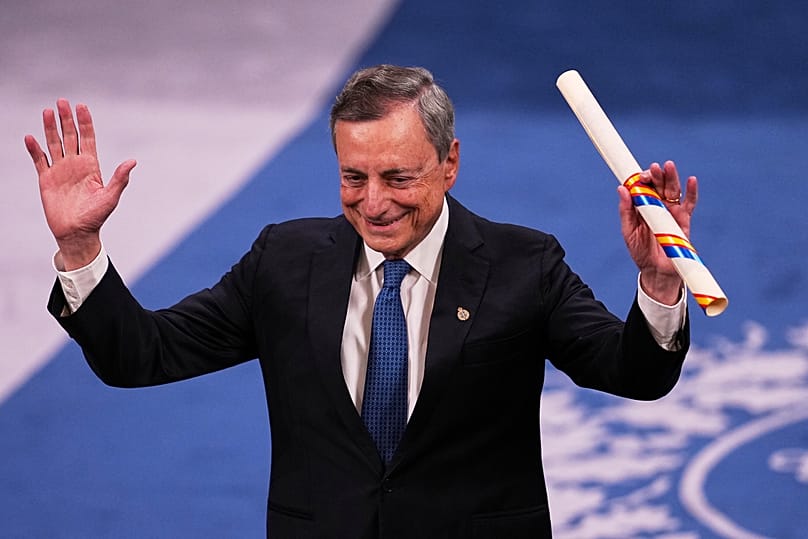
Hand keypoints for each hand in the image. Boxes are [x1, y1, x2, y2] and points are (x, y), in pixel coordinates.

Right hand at [25, 99, 135, 269]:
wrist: (77, 233)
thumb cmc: (96, 216)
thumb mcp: (111, 196)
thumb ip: (120, 178)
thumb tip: (133, 162)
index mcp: (91, 166)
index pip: (88, 139)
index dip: (85, 123)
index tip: (82, 107)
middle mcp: (75, 165)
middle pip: (70, 136)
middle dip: (66, 119)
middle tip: (62, 102)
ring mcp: (60, 170)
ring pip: (54, 144)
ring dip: (50, 128)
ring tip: (47, 111)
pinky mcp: (46, 179)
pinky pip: (39, 161)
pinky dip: (34, 149)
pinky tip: (30, 138)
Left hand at [617, 160, 696, 304]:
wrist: (656, 270)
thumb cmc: (640, 251)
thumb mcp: (628, 231)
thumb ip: (625, 210)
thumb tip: (621, 189)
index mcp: (642, 206)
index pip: (643, 186)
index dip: (642, 178)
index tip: (639, 175)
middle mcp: (658, 205)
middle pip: (658, 185)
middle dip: (656, 175)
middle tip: (653, 169)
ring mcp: (672, 211)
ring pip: (673, 190)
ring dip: (671, 178)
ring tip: (668, 167)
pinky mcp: (684, 219)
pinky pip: (689, 203)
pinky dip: (691, 192)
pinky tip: (691, 180)